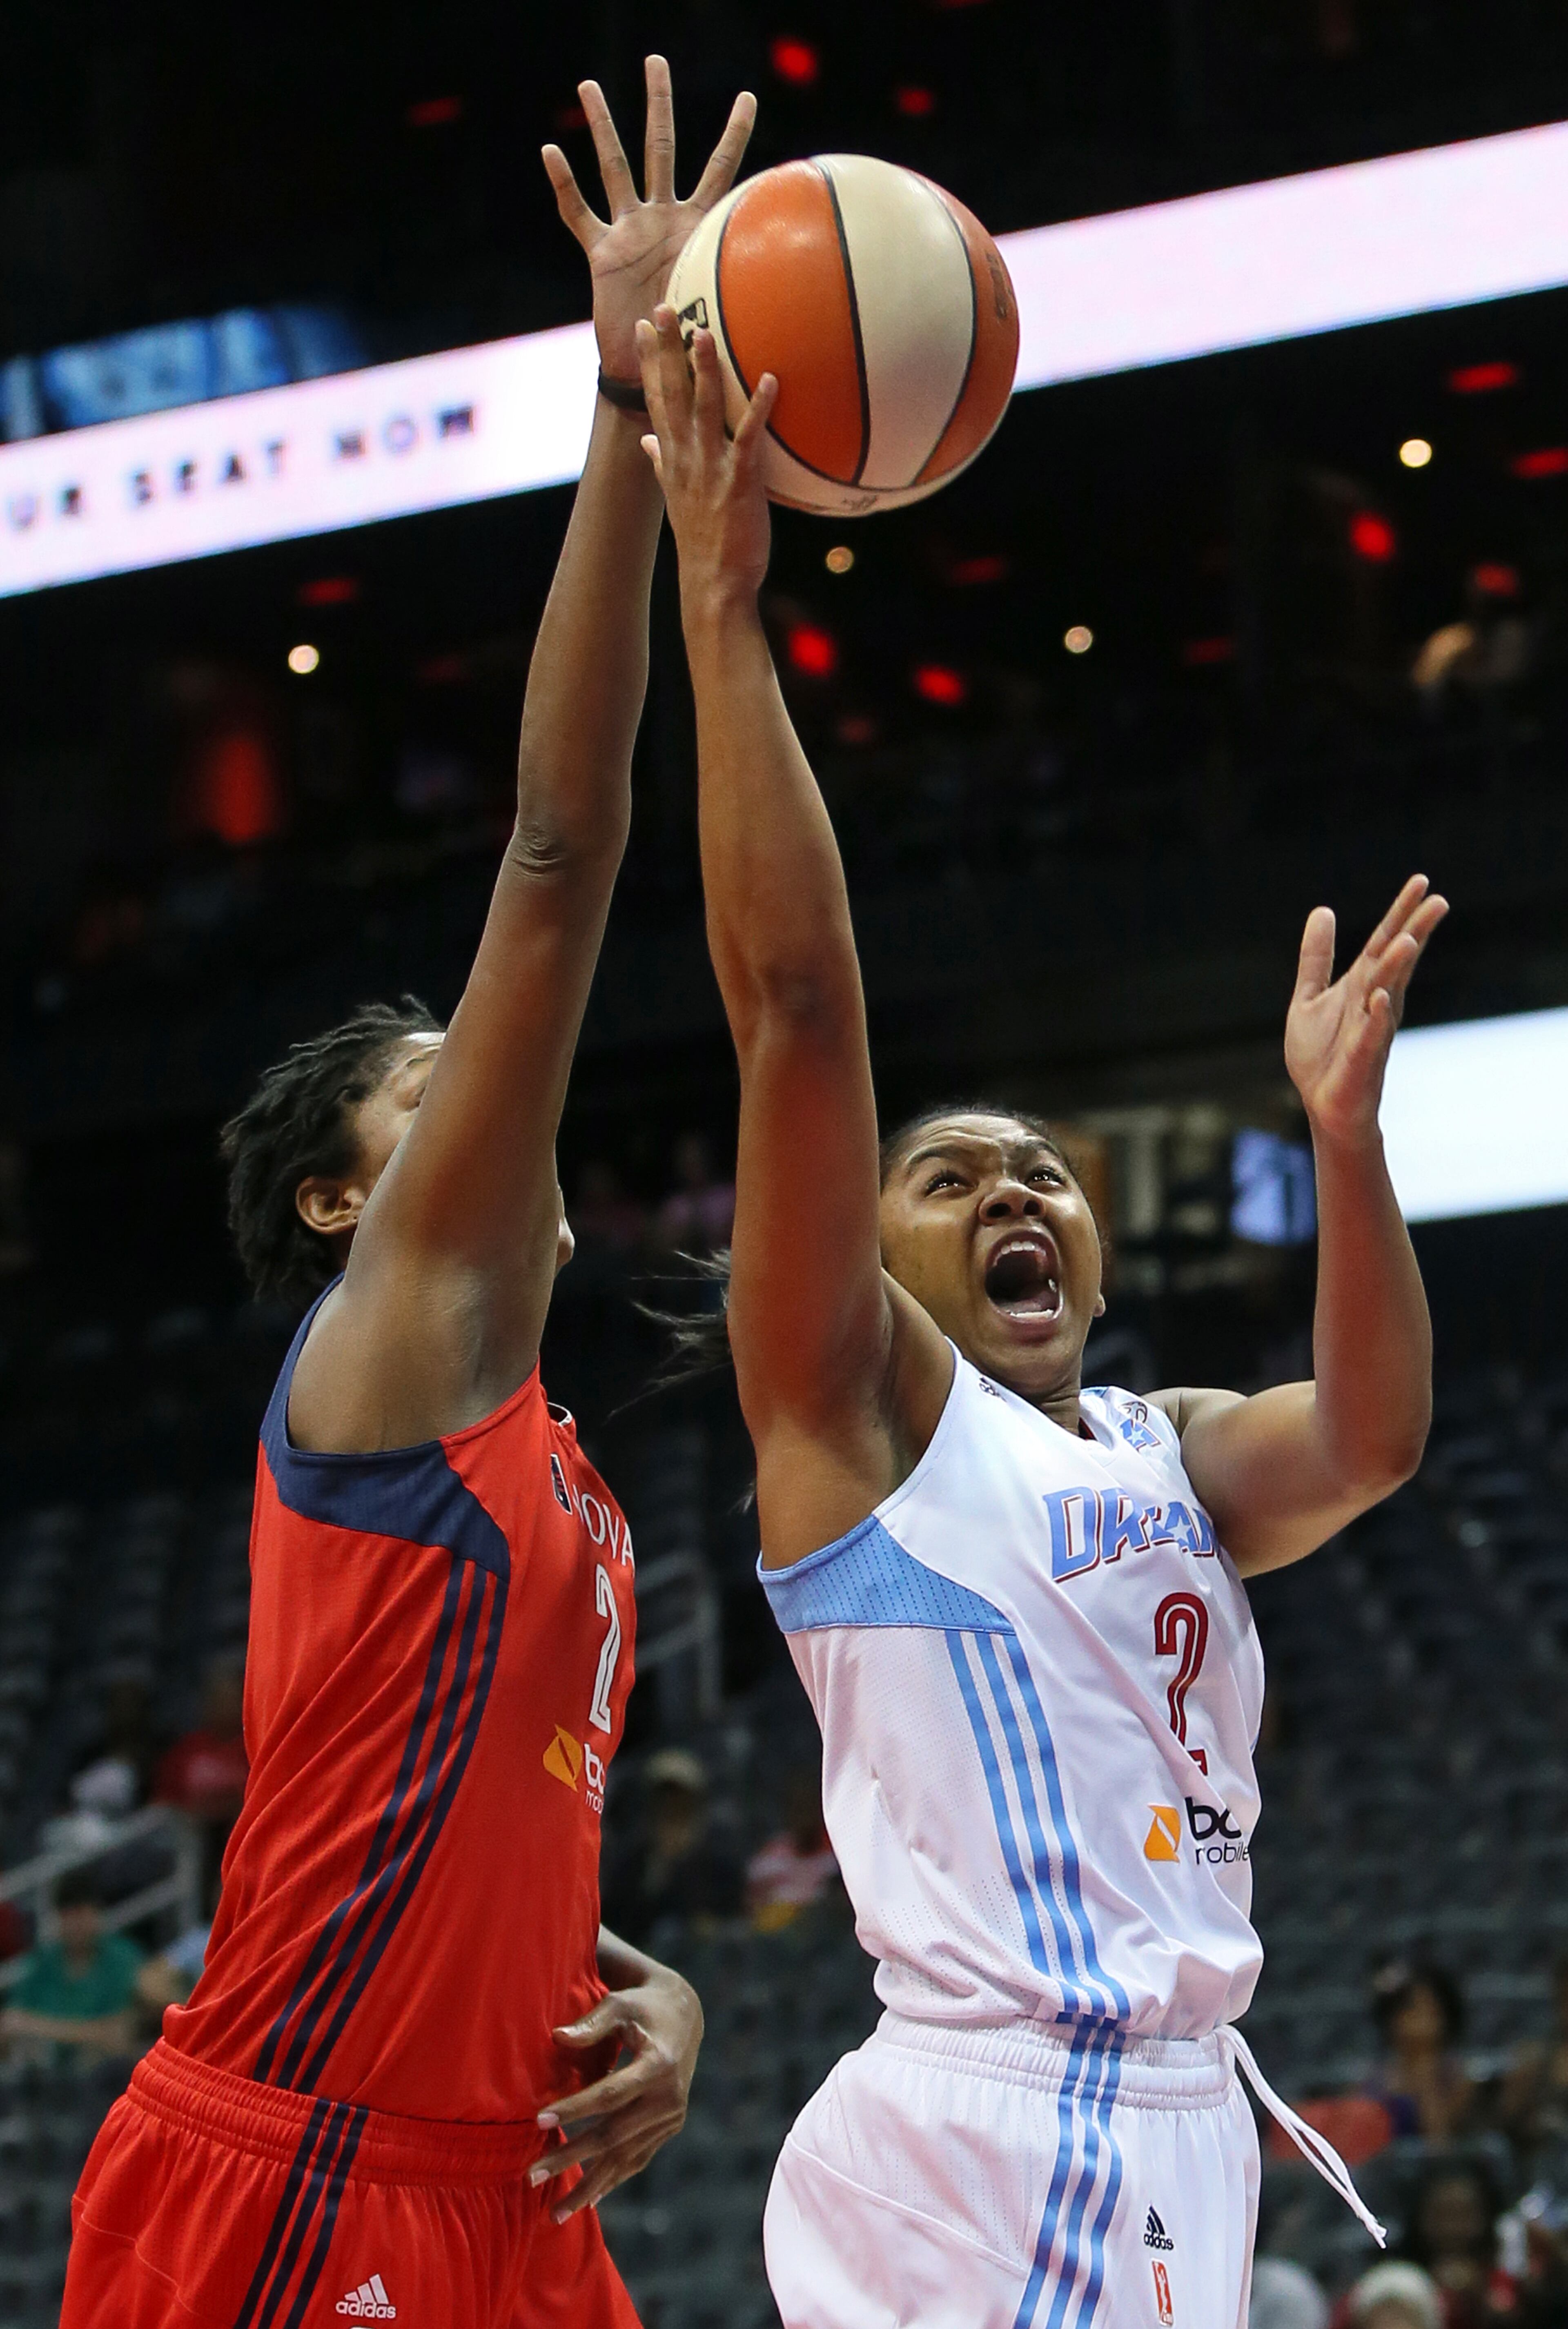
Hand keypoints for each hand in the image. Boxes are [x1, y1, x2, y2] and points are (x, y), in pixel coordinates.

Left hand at [531, 1962, 702, 2219]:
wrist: (685, 2017)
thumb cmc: (642, 2006)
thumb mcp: (620, 2005)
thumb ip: (591, 2024)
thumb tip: (556, 2037)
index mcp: (659, 2065)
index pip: (610, 2094)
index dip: (575, 2108)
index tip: (537, 2121)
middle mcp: (669, 2098)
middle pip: (613, 2135)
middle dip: (571, 2157)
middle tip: (531, 2176)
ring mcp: (671, 2118)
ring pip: (625, 2158)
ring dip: (589, 2185)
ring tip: (555, 2212)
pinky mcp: (669, 2128)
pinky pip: (638, 2159)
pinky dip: (612, 2180)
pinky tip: (588, 2201)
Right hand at [543, 58, 755, 383]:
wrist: (653, 370)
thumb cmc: (693, 344)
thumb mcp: (726, 308)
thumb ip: (749, 286)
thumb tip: (800, 292)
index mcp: (697, 226)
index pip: (721, 169)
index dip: (734, 135)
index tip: (749, 96)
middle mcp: (661, 218)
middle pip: (660, 149)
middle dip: (658, 104)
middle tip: (654, 60)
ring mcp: (629, 231)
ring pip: (613, 168)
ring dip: (601, 127)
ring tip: (589, 86)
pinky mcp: (601, 253)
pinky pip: (578, 214)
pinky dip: (564, 186)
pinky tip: (551, 151)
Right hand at [638, 304, 776, 602]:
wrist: (713, 585)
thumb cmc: (704, 543)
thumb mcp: (677, 499)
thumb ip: (661, 463)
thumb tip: (647, 441)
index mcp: (671, 459)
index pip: (654, 400)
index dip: (648, 362)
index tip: (644, 326)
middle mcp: (684, 458)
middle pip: (670, 394)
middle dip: (664, 350)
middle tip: (662, 307)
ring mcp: (709, 469)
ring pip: (703, 409)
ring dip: (703, 369)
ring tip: (703, 330)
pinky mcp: (739, 482)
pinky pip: (748, 438)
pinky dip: (758, 408)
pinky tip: (771, 380)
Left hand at [1284, 875, 1447, 1147]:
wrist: (1323, 1106)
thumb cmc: (1321, 1055)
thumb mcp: (1309, 997)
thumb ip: (1316, 958)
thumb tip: (1323, 911)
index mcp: (1362, 985)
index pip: (1384, 941)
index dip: (1401, 911)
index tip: (1422, 880)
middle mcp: (1374, 1002)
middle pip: (1395, 961)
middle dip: (1415, 931)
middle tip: (1438, 900)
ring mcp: (1372, 1030)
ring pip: (1388, 993)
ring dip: (1397, 967)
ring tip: (1408, 939)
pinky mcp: (1362, 1059)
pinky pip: (1371, 1035)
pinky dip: (1375, 1016)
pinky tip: (1380, 996)